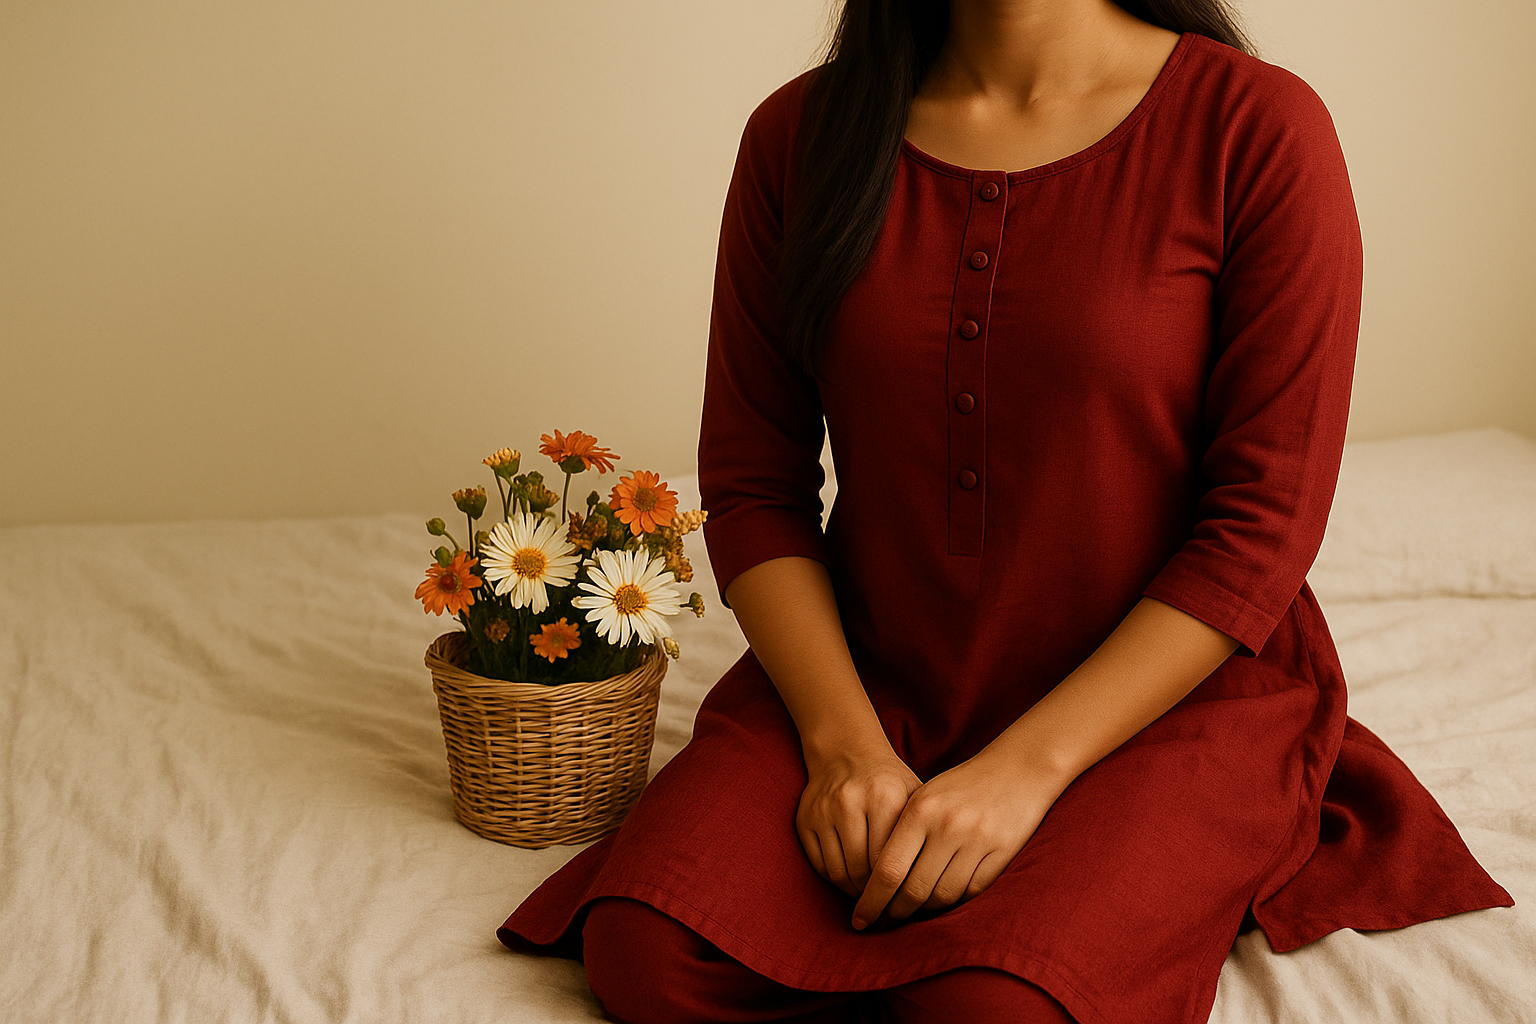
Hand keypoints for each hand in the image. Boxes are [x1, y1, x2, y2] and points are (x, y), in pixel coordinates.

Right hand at [796, 741, 921, 899]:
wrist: (846, 752)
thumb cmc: (889, 783)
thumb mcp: (914, 798)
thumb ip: (924, 834)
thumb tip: (934, 885)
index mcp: (885, 797)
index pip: (891, 861)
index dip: (899, 889)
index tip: (906, 903)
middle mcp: (850, 801)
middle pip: (863, 870)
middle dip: (876, 895)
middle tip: (887, 906)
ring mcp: (823, 810)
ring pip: (839, 872)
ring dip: (855, 891)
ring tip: (870, 895)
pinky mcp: (804, 819)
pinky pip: (819, 866)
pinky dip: (836, 881)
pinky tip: (851, 881)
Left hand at [850, 750, 1061, 928]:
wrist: (1017, 768)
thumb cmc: (961, 786)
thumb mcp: (924, 797)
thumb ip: (900, 833)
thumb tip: (873, 883)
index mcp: (920, 810)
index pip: (888, 870)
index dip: (871, 901)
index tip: (859, 919)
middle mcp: (947, 826)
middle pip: (913, 890)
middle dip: (896, 912)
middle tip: (886, 920)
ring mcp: (977, 840)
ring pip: (943, 897)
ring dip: (926, 911)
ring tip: (914, 912)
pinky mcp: (1003, 852)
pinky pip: (971, 893)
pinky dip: (955, 902)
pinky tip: (944, 900)